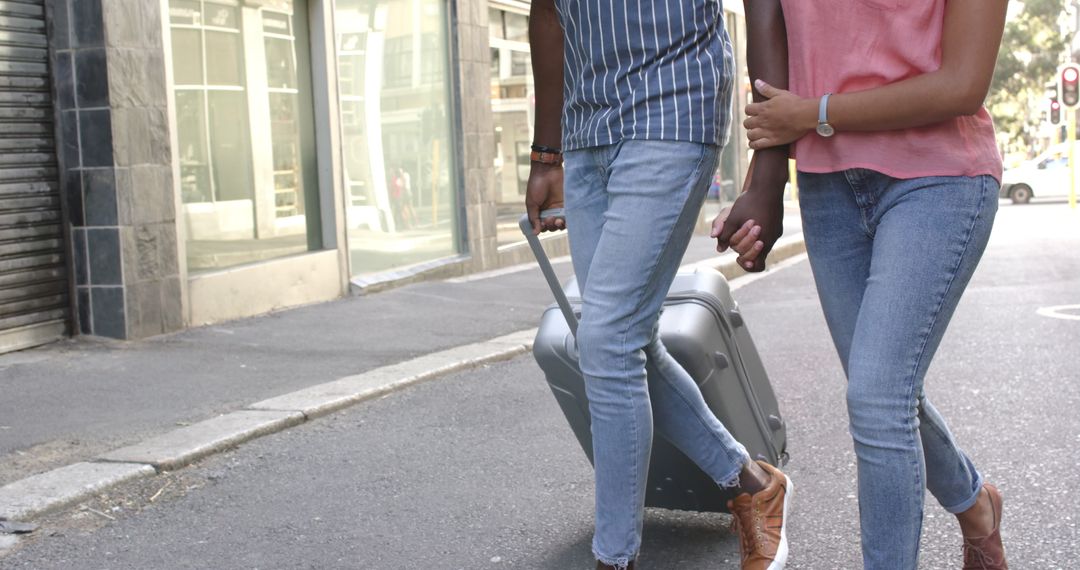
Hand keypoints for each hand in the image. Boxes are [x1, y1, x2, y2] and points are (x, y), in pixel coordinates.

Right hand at [525, 163, 565, 233]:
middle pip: (551, 226)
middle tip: (550, 218)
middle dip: (551, 226)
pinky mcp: (567, 204)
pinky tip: (564, 220)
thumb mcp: (531, 203)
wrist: (547, 170)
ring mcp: (558, 208)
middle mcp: (549, 211)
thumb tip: (535, 232)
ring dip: (558, 225)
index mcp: (539, 211)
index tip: (542, 225)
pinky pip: (568, 216)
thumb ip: (533, 218)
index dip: (542, 228)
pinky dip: (567, 221)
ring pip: (560, 223)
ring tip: (557, 220)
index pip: (541, 226)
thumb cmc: (536, 184)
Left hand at [712, 158, 784, 272]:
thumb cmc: (749, 202)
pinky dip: (759, 235)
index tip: (738, 259)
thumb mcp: (733, 218)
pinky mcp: (778, 225)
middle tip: (738, 244)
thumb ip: (725, 235)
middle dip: (746, 250)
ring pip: (763, 245)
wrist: (767, 186)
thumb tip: (719, 248)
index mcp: (762, 241)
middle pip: (758, 254)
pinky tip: (752, 225)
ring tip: (744, 232)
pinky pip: (768, 236)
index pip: (756, 264)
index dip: (746, 264)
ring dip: (752, 242)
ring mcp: (776, 232)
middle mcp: (772, 239)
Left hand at [745, 80, 817, 149]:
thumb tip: (756, 82)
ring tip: (756, 132)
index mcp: (762, 108)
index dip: (750, 110)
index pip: (747, 110)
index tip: (755, 111)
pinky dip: (754, 144)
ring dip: (751, 133)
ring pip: (749, 135)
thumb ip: (767, 89)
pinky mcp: (772, 141)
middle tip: (757, 122)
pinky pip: (756, 145)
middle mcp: (762, 120)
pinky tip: (756, 142)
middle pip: (746, 123)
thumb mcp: (780, 93)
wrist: (805, 115)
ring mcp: (766, 131)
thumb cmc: (794, 103)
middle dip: (750, 122)